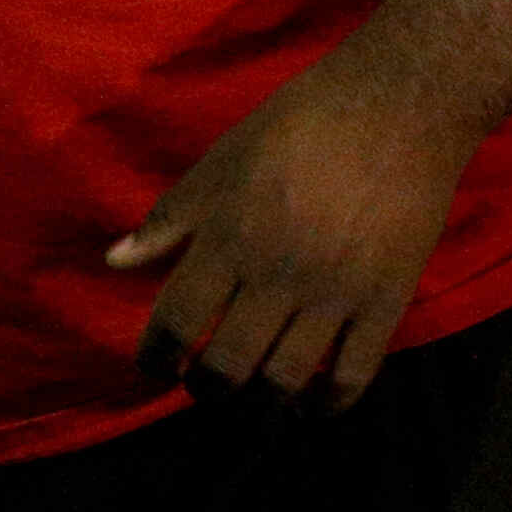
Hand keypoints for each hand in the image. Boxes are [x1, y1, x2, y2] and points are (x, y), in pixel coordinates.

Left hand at [105, 52, 477, 407]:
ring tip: (249, 391)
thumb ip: (170, 219)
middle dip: (205, 386)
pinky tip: (307, 401)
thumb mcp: (221, 162)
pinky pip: (351, 376)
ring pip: (285, 379)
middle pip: (228, 364)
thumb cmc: (297, 126)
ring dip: (258, 398)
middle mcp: (277, 274)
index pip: (176, 319)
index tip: (153, 366)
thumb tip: (115, 261)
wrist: (396, 109)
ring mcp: (335, 294)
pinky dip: (325, 403)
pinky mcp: (385, 303)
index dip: (156, 355)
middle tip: (200, 383)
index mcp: (229, 236)